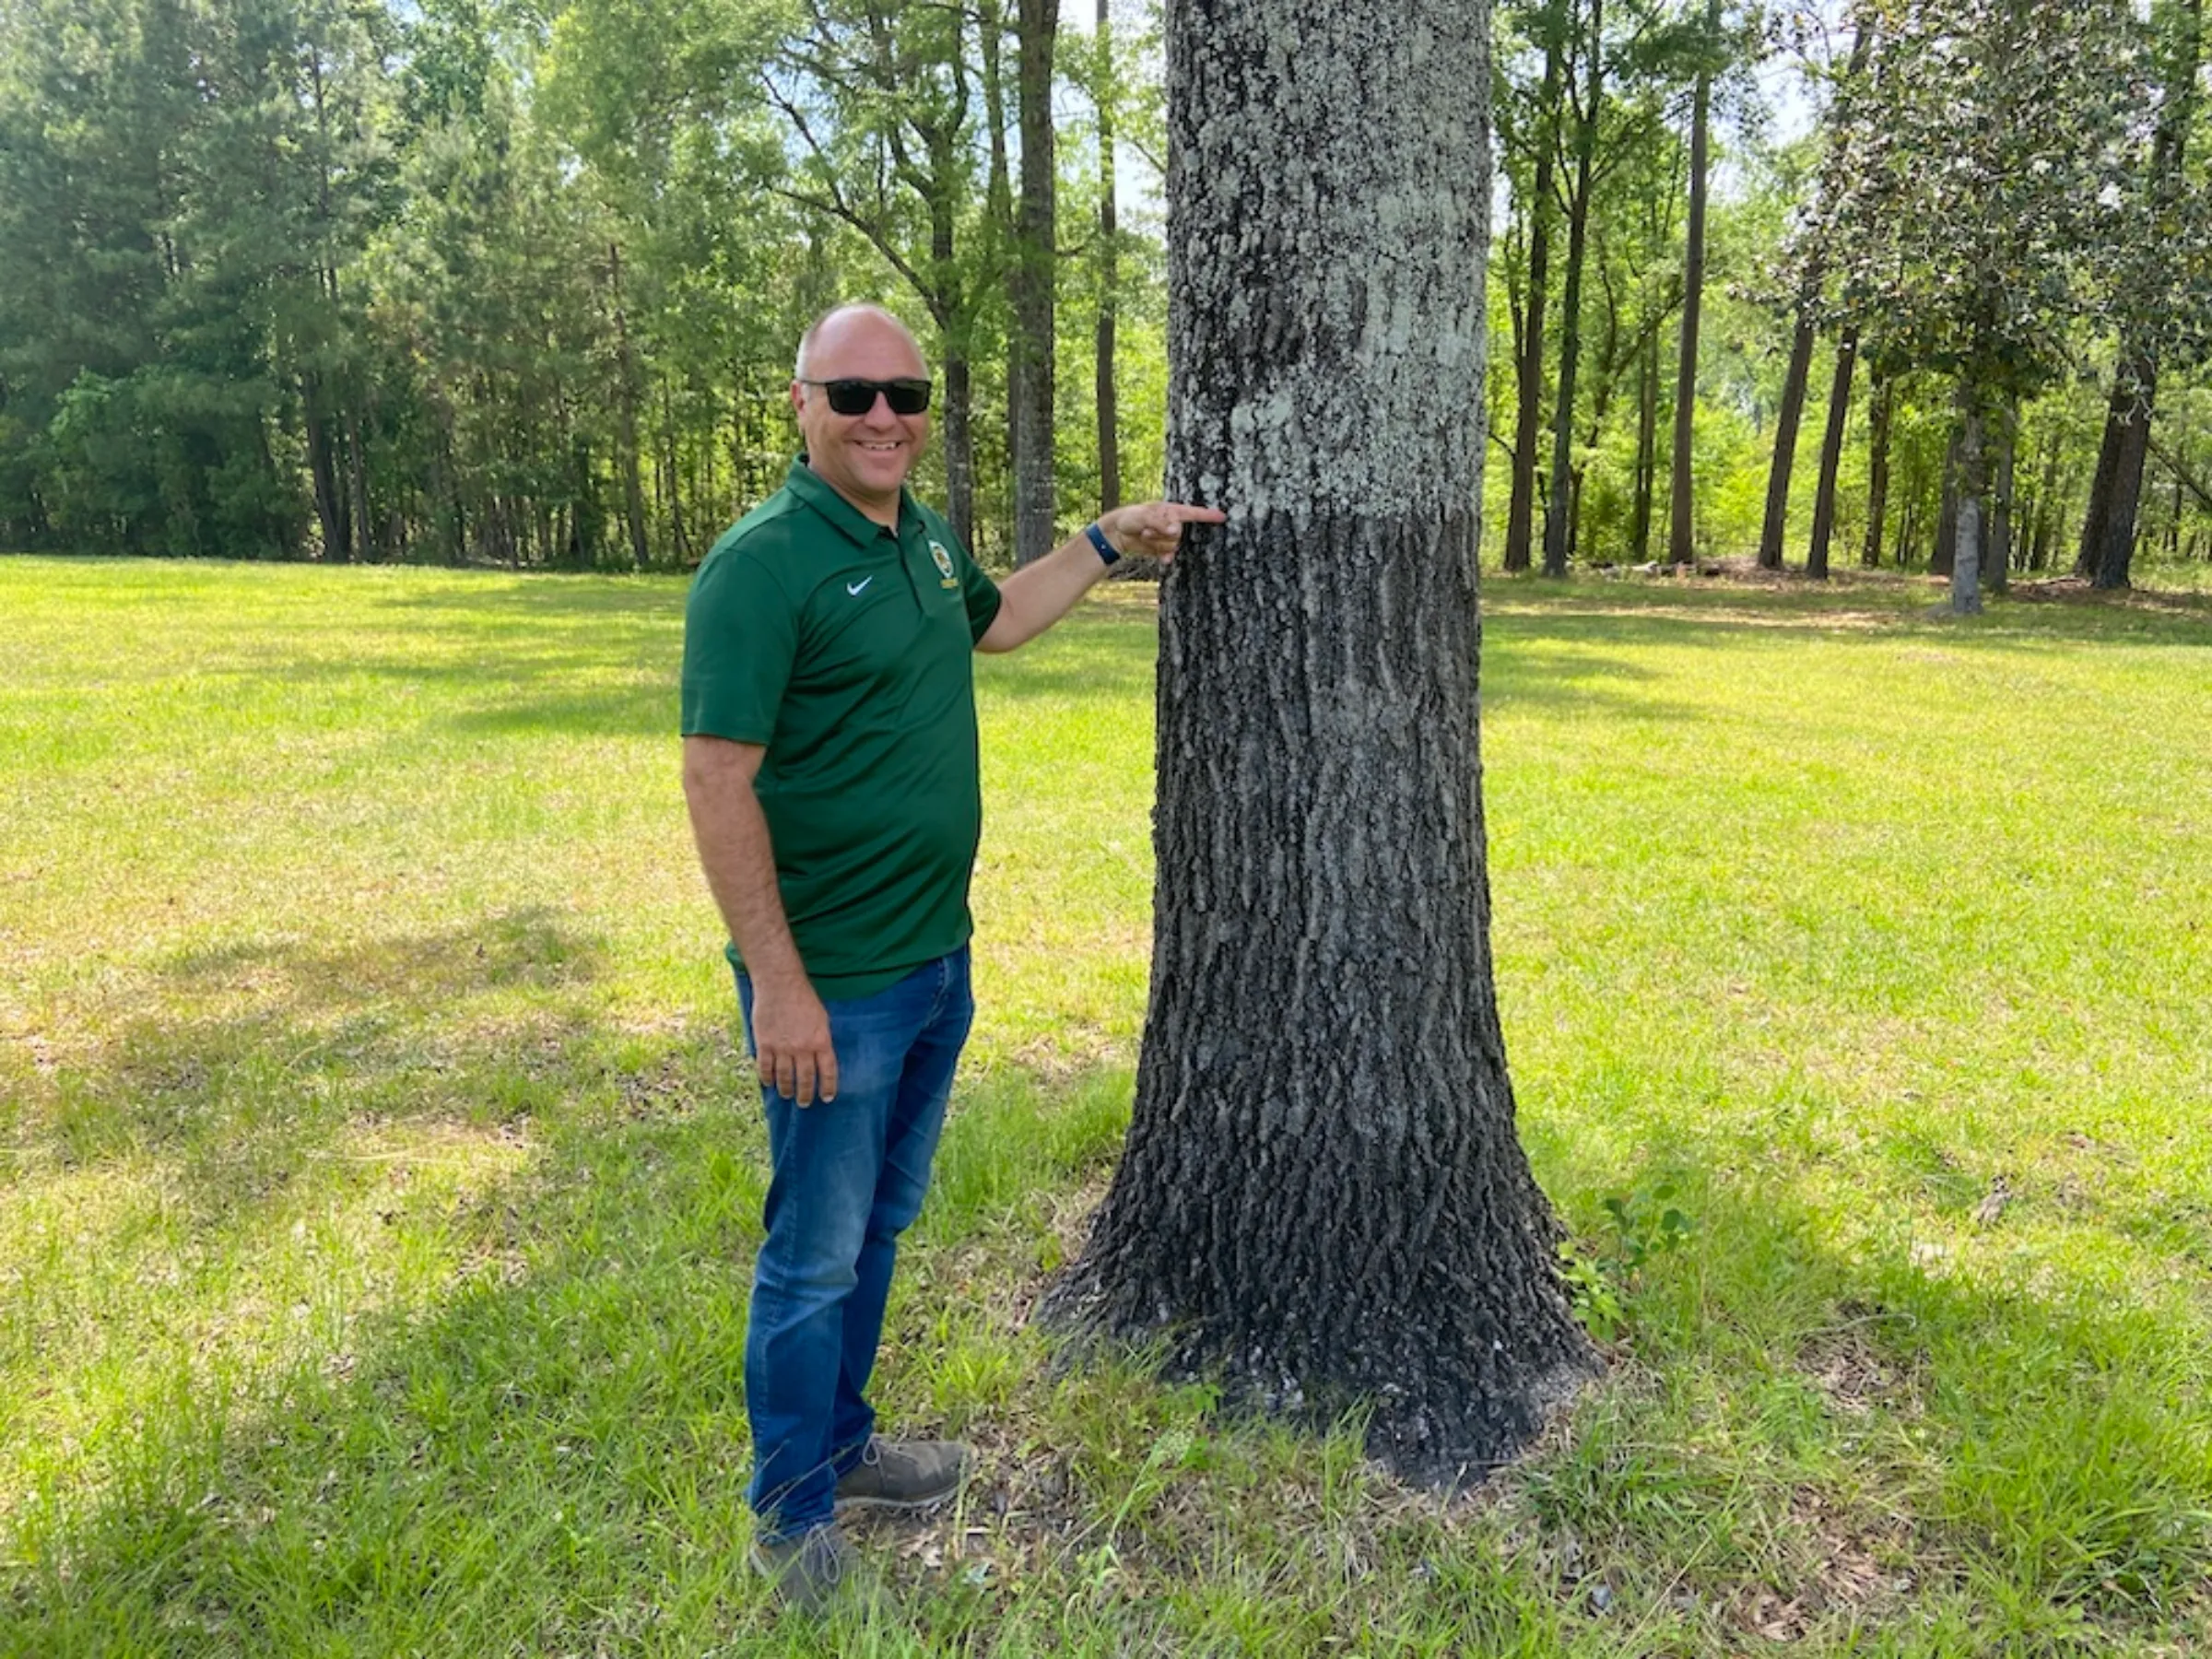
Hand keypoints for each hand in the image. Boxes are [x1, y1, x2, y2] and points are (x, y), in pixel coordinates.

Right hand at [749, 977, 837, 1105]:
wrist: (780, 984)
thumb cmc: (804, 998)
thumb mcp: (822, 1019)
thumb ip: (821, 1039)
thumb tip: (821, 1058)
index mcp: (821, 1041)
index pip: (827, 1072)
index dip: (828, 1087)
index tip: (826, 1098)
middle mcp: (803, 1048)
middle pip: (805, 1079)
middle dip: (805, 1094)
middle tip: (804, 1103)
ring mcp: (782, 1048)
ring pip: (785, 1077)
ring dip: (787, 1089)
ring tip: (787, 1095)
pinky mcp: (765, 1044)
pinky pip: (765, 1068)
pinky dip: (767, 1078)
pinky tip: (768, 1083)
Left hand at [1097, 501, 1226, 563]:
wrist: (1117, 533)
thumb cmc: (1130, 517)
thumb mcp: (1144, 516)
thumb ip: (1161, 523)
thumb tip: (1176, 531)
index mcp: (1171, 511)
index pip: (1193, 513)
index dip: (1208, 515)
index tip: (1222, 516)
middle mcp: (1172, 523)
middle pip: (1179, 533)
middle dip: (1162, 534)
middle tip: (1145, 530)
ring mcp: (1167, 537)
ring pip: (1173, 545)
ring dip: (1157, 543)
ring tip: (1144, 535)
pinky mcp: (1162, 549)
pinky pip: (1169, 555)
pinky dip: (1165, 557)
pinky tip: (1163, 560)